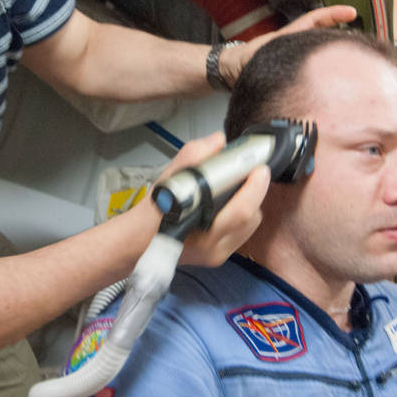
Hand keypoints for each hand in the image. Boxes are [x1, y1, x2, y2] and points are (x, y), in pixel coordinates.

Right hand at [147, 132, 268, 266]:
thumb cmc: (151, 212)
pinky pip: (243, 232)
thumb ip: (192, 157)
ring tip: (240, 186)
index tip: (259, 167)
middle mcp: (212, 249)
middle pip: (251, 217)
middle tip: (252, 171)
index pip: (240, 211)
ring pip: (250, 225)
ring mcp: (218, 255)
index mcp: (200, 232)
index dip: (254, 187)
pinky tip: (231, 201)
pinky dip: (242, 214)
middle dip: (255, 192)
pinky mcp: (220, 256)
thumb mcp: (167, 180)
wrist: (138, 241)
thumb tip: (217, 141)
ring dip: (250, 203)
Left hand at [221, 4, 356, 86]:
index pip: (314, 19)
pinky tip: (335, 76)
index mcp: (288, 36)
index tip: (351, 12)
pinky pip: (315, 63)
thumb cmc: (242, 62)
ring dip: (335, 50)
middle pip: (323, 33)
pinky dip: (326, 66)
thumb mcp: (254, 56)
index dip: (333, 14)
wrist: (230, 72)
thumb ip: (264, 58)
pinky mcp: (294, 67)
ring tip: (353, 56)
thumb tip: (275, 64)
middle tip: (360, 40)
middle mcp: (295, 43)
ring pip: (320, 48)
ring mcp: (295, 54)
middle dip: (342, 34)